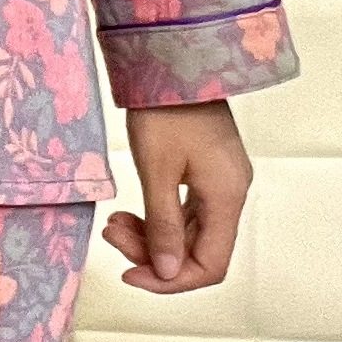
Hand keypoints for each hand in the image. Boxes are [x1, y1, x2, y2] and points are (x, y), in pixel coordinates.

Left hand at [102, 100, 252, 293]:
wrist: (174, 60)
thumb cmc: (164, 108)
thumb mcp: (156, 170)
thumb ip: (163, 225)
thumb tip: (166, 272)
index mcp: (226, 197)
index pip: (211, 265)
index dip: (171, 281)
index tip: (130, 275)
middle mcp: (230, 193)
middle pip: (196, 250)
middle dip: (151, 253)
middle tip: (111, 235)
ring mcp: (220, 182)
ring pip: (187, 231)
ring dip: (149, 235)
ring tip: (112, 224)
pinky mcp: (206, 170)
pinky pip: (184, 211)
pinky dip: (156, 217)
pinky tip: (127, 213)